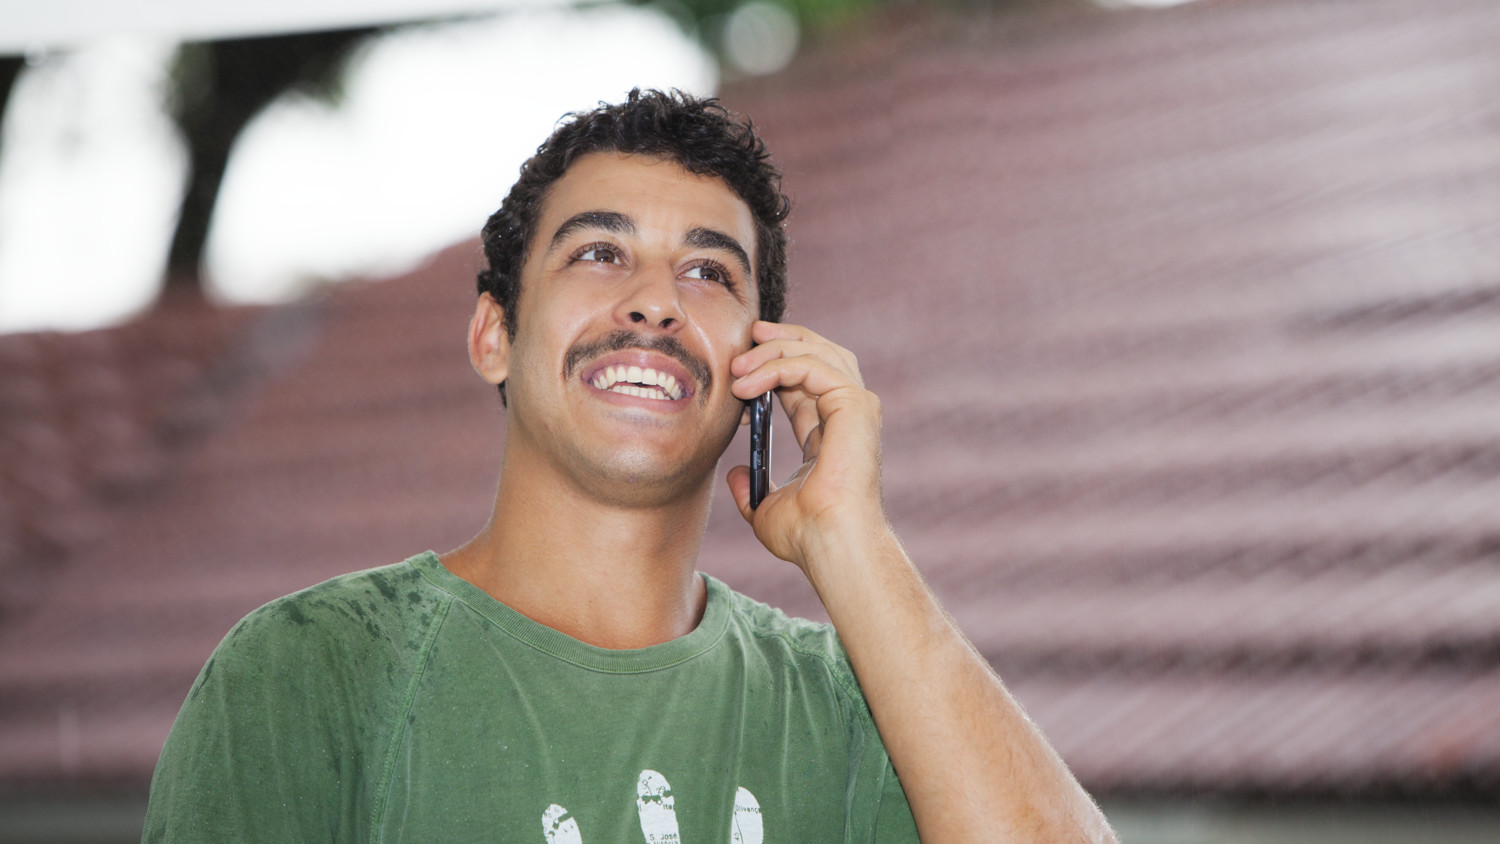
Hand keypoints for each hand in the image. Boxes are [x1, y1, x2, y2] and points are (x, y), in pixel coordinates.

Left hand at [726, 321, 885, 573]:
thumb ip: (751, 489)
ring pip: (815, 352)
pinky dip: (776, 367)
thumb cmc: (806, 535)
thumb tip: (735, 474)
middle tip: (746, 336)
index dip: (772, 365)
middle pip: (819, 352)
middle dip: (781, 339)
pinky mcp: (855, 404)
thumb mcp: (766, 508)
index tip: (738, 366)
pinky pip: (811, 365)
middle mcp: (848, 414)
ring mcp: (856, 407)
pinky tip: (747, 385)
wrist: (829, 543)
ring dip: (771, 351)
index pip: (804, 380)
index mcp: (830, 432)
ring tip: (737, 367)